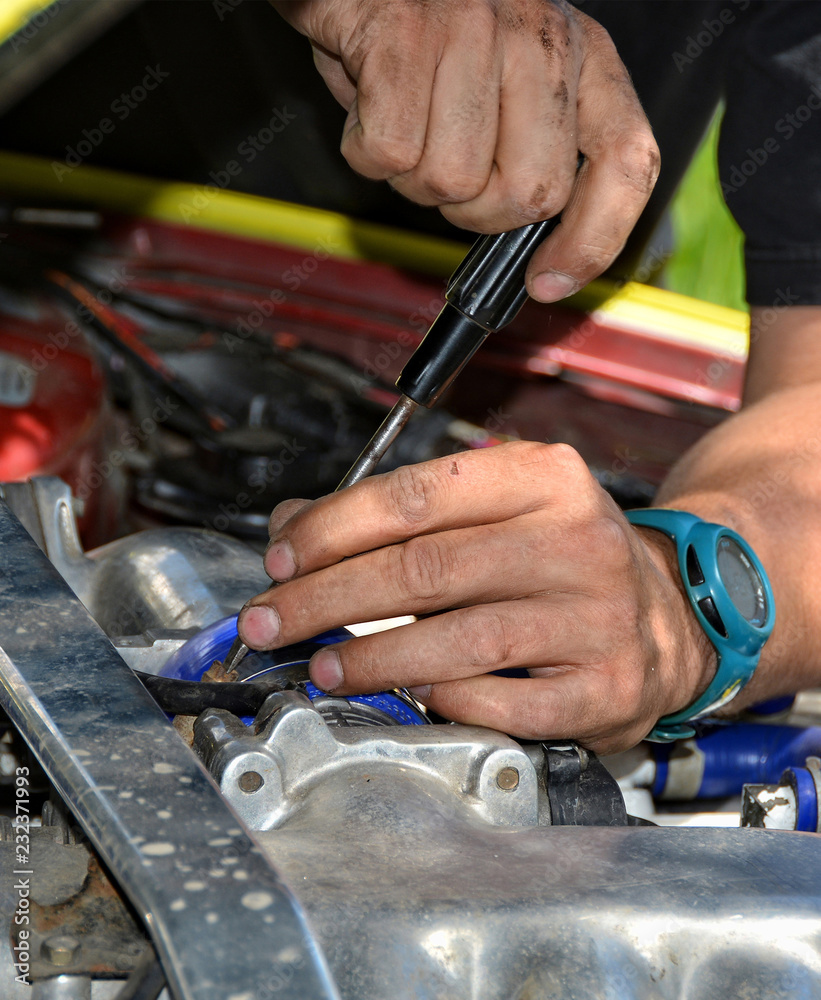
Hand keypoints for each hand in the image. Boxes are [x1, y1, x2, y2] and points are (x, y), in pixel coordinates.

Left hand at [237, 443, 714, 752]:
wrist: (672, 612)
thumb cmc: (560, 558)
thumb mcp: (495, 510)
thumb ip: (398, 515)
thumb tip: (294, 531)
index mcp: (544, 477)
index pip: (415, 494)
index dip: (333, 529)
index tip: (280, 559)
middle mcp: (577, 539)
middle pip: (425, 568)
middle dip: (327, 598)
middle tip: (271, 622)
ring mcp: (599, 615)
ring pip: (460, 639)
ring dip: (373, 658)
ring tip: (324, 666)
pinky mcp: (608, 685)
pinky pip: (505, 704)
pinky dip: (445, 702)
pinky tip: (411, 695)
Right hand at [272, 0, 658, 302]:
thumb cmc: (425, 32)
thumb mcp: (502, 86)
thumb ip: (533, 153)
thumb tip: (541, 265)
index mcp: (579, 56)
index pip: (628, 162)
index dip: (594, 241)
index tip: (548, 282)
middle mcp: (540, 37)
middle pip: (530, 196)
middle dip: (473, 210)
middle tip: (444, 165)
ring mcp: (476, 31)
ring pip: (451, 183)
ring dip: (411, 177)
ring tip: (400, 119)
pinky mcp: (406, 36)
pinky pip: (392, 154)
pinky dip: (364, 150)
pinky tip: (368, 103)